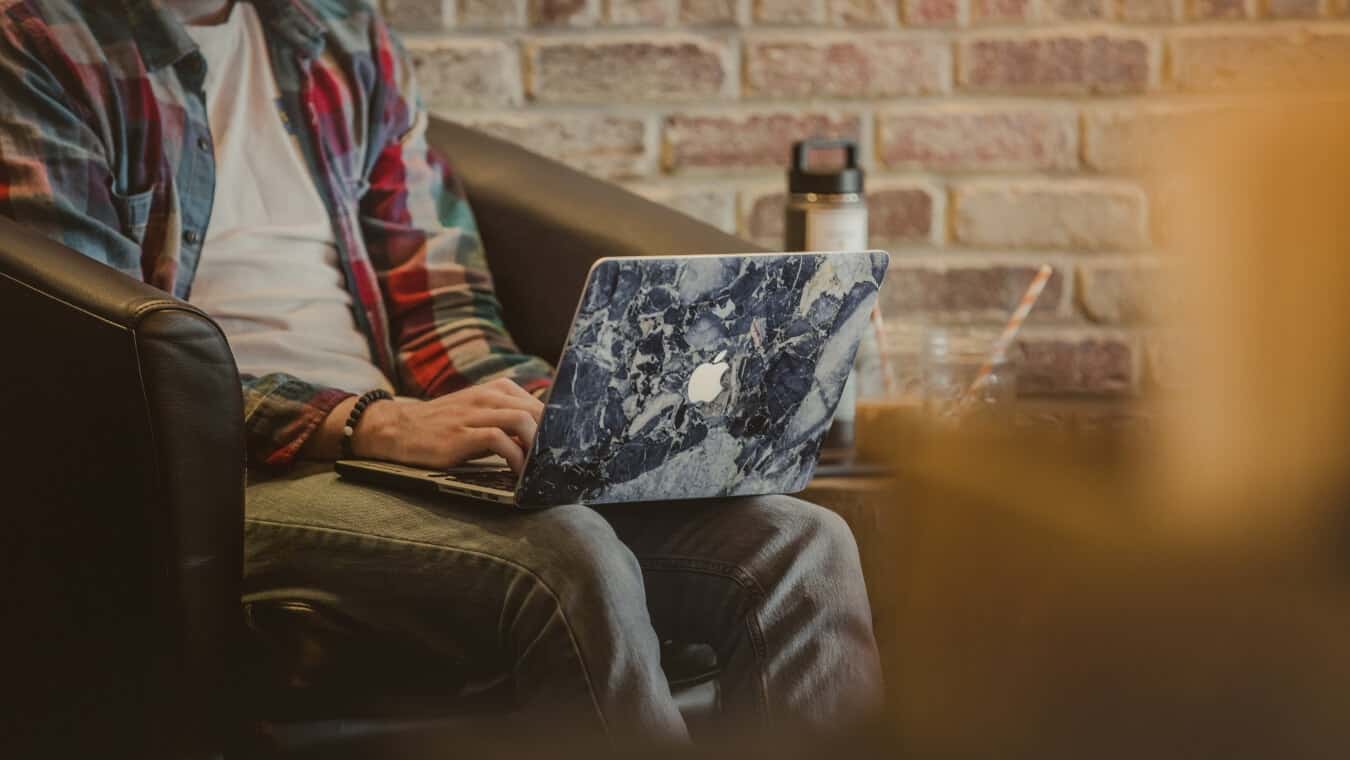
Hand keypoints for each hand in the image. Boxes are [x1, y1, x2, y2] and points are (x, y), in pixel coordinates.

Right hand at [353, 379, 545, 471]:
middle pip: (538, 410)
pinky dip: (515, 458)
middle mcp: (488, 396)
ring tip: (538, 467)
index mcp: (497, 389)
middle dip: (551, 438)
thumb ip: (509, 419)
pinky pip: (500, 440)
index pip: (541, 402)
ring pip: (523, 421)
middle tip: (555, 461)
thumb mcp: (479, 413)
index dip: (557, 425)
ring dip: (536, 448)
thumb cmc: (445, 425)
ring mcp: (474, 414)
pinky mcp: (462, 434)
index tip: (566, 446)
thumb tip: (544, 439)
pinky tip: (516, 472)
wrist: (400, 429)